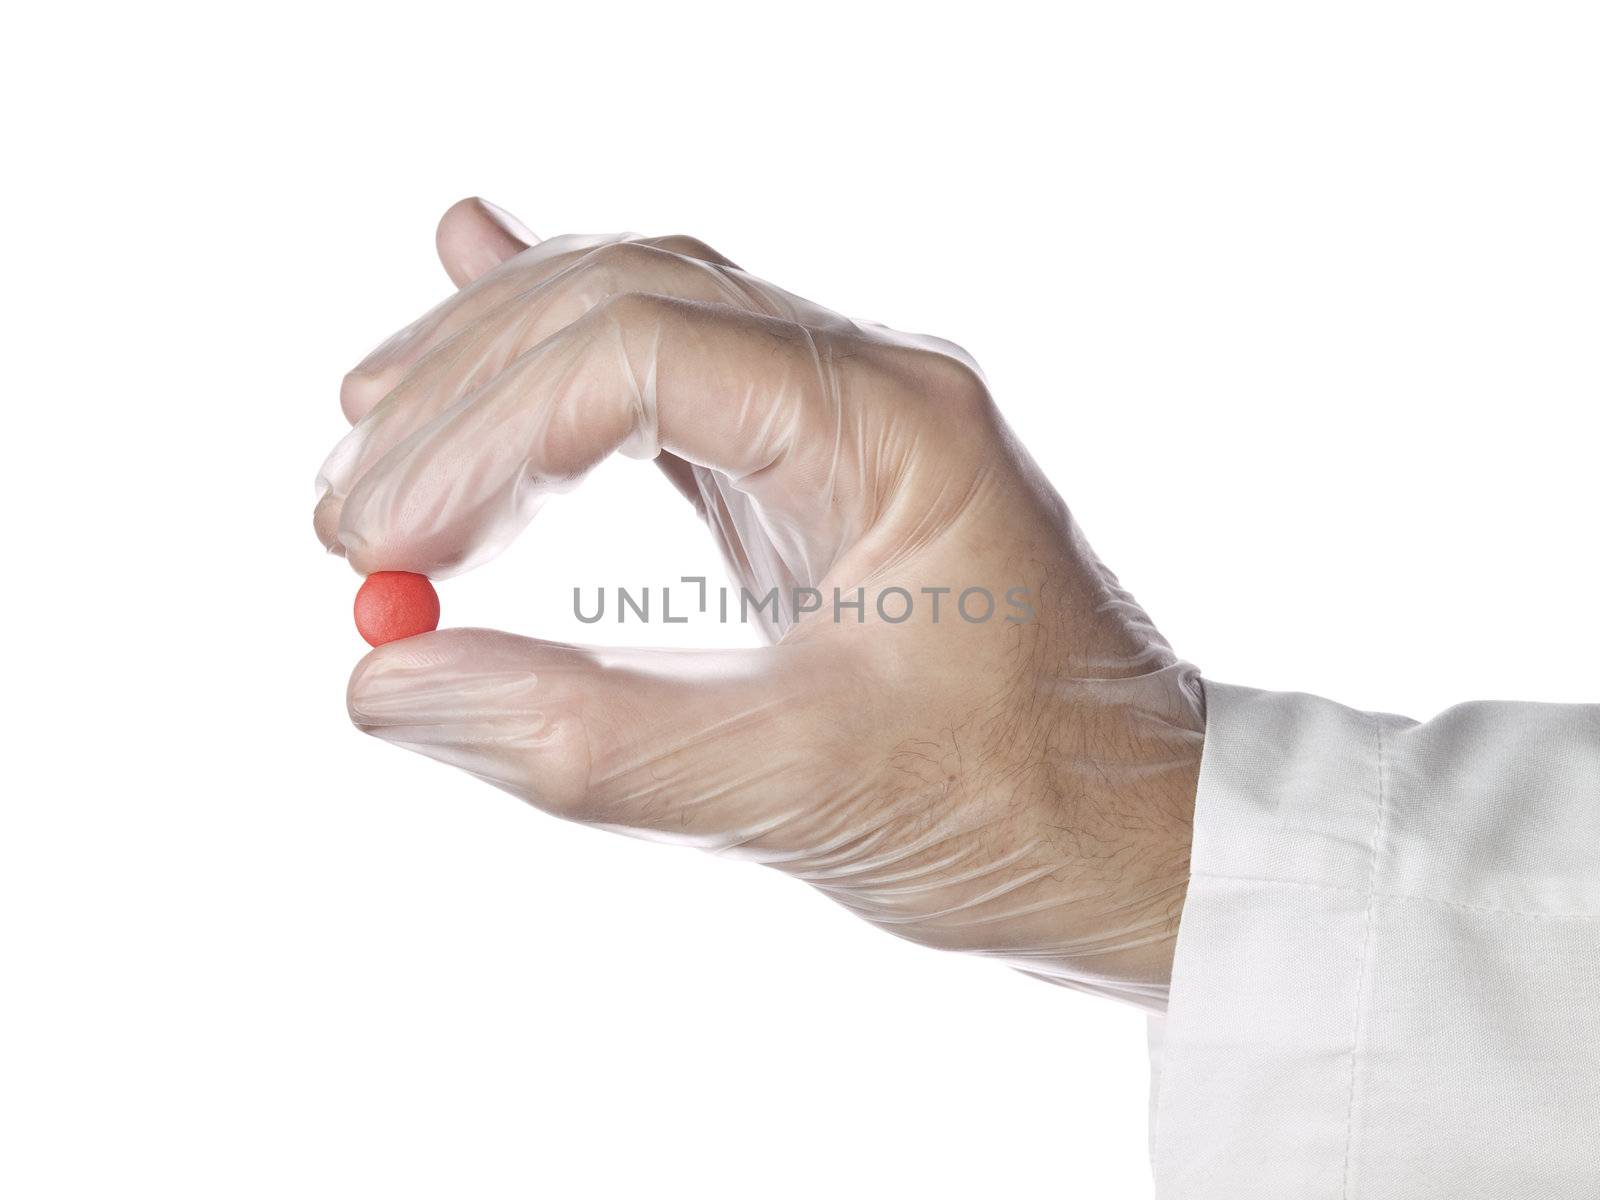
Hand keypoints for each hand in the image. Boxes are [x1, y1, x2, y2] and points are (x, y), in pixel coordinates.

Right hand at [315, 199, 1204, 1008]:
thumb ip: (590, 741)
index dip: (480, 432)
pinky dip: (562, 364)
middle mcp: (873, 384)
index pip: (639, 351)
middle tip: (344, 511)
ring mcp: (845, 420)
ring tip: (369, 425)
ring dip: (496, 365)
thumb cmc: (1021, 810)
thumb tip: (386, 681)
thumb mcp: (801, 788)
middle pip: (625, 300)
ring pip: (639, 318)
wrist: (1145, 839)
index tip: (373, 543)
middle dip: (464, 388)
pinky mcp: (816, 477)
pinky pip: (672, 377)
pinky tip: (477, 284)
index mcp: (895, 424)